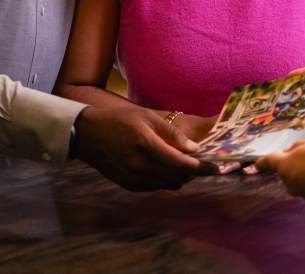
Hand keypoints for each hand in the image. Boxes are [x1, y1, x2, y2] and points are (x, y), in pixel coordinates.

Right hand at [75, 104, 215, 190]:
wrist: (88, 135)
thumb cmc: (120, 120)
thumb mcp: (147, 117)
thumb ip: (172, 134)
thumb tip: (194, 149)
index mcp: (148, 147)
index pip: (182, 164)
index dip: (202, 168)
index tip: (216, 168)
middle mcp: (141, 167)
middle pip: (178, 177)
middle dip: (193, 172)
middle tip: (203, 163)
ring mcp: (134, 179)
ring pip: (168, 184)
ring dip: (180, 176)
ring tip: (185, 163)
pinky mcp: (129, 185)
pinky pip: (155, 186)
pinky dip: (165, 179)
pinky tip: (166, 166)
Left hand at [256, 138, 304, 200]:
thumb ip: (296, 148)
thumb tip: (290, 153)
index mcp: (285, 166)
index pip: (269, 162)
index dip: (262, 162)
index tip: (255, 164)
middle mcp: (291, 182)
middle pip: (289, 170)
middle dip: (297, 162)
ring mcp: (303, 192)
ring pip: (303, 176)